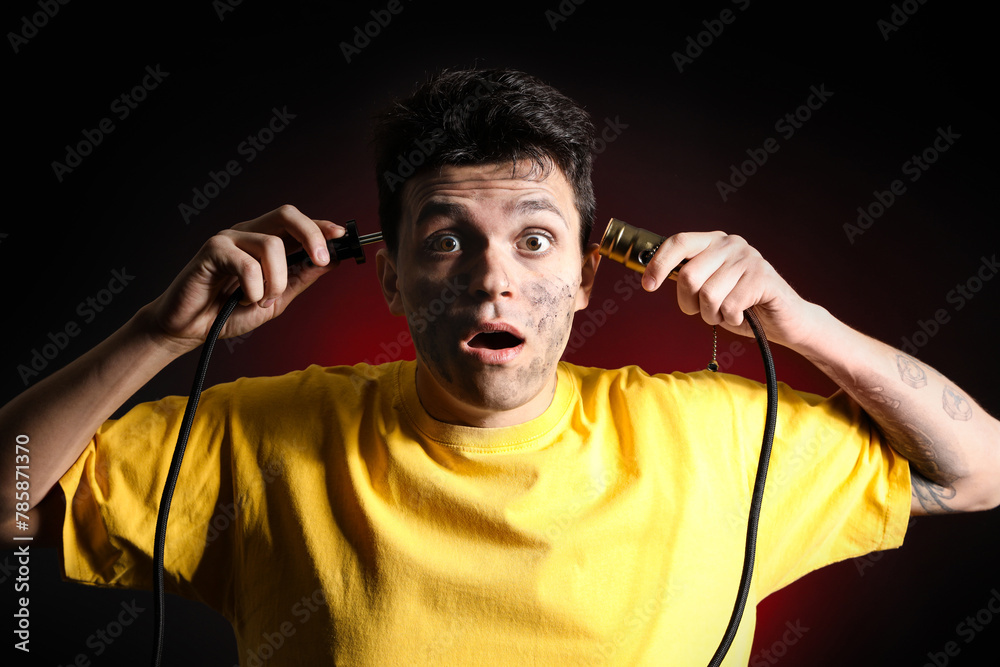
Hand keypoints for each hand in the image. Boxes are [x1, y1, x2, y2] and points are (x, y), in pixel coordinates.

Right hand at [142, 205, 344, 352]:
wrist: (191, 330)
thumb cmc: (228, 313)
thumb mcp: (276, 300)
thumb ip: (299, 279)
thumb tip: (330, 261)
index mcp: (265, 242)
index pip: (298, 223)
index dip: (322, 226)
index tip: (343, 237)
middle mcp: (248, 233)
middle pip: (287, 214)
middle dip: (311, 234)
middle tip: (320, 260)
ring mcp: (229, 239)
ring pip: (271, 244)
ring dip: (276, 280)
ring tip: (263, 300)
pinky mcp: (212, 250)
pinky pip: (247, 264)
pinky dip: (254, 288)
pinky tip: (244, 299)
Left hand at [639, 231, 817, 348]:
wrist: (785, 320)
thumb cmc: (741, 306)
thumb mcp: (708, 288)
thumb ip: (688, 279)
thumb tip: (652, 275)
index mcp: (714, 243)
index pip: (678, 242)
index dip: (659, 264)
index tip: (648, 285)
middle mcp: (730, 244)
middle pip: (688, 275)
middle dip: (689, 303)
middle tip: (703, 311)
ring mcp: (748, 258)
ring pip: (708, 295)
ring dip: (712, 315)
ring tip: (726, 313)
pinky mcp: (762, 277)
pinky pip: (729, 305)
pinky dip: (731, 318)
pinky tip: (743, 314)